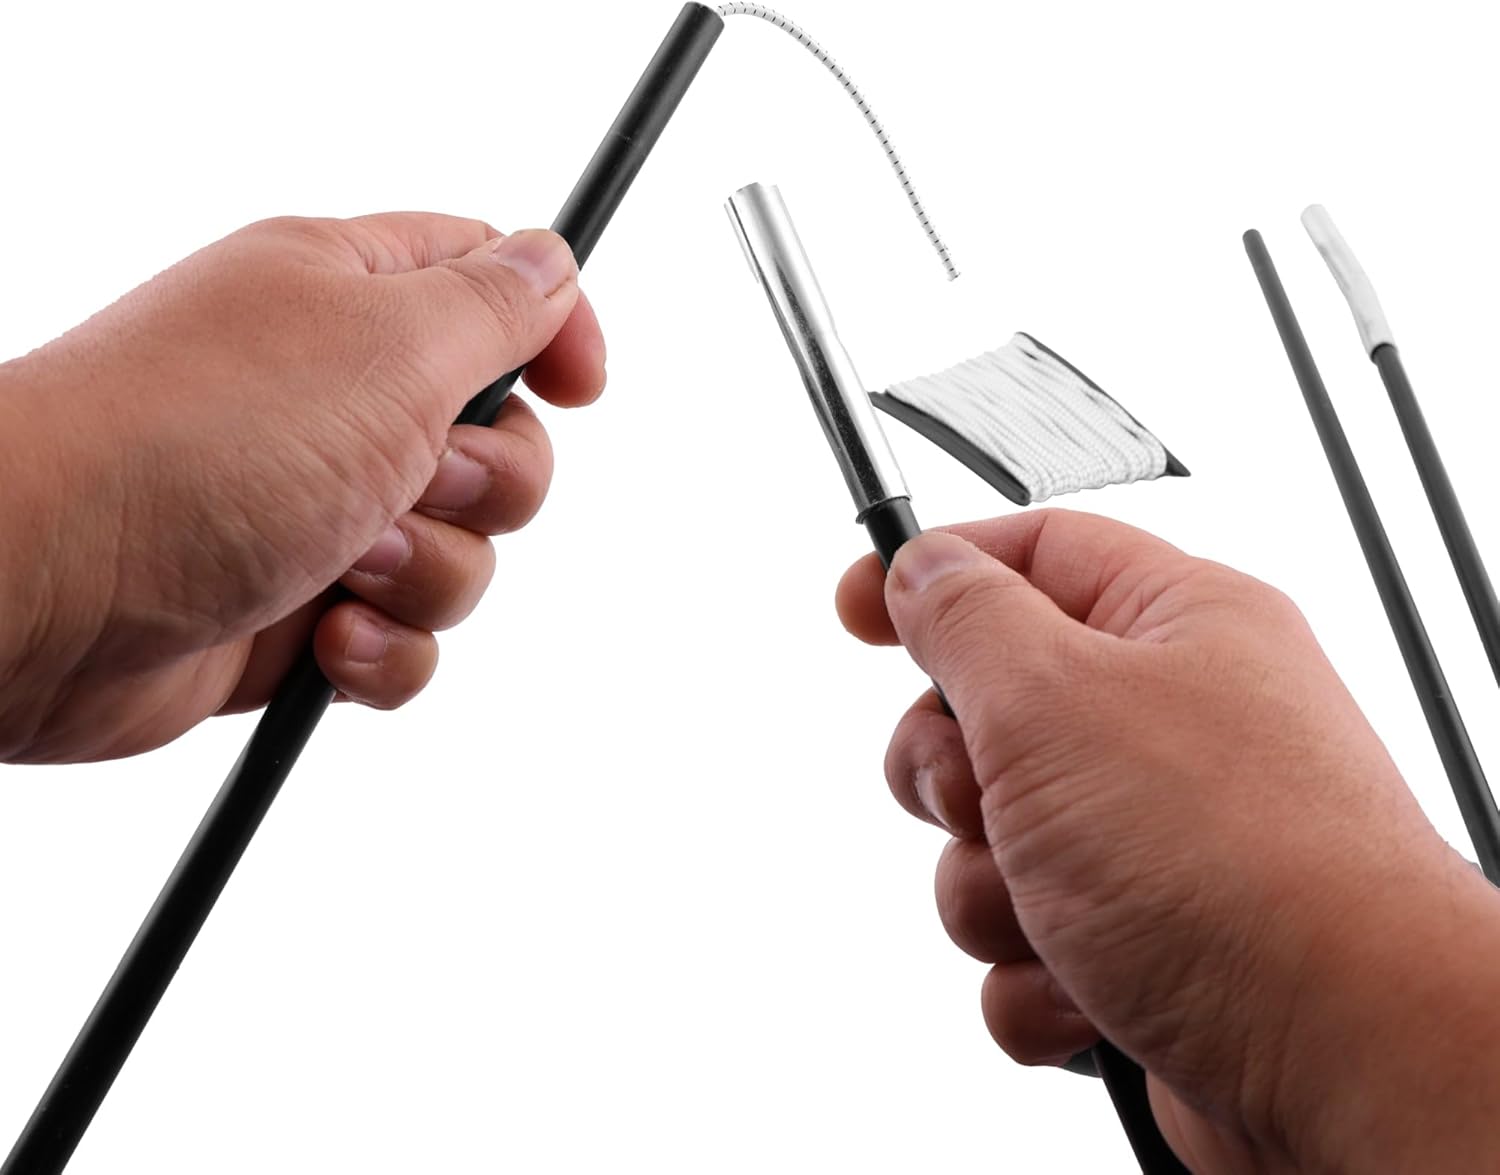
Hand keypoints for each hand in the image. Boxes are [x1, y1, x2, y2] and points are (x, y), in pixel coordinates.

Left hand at [0, 213, 603, 763]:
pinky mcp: (299, 606)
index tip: (582, 387)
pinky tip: (325, 638)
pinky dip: (384, 649)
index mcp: (349, 300)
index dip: (553, 335)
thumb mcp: (388, 345)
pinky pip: (405, 638)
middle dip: (488, 487)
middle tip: (416, 480)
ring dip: (428, 574)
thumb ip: (495, 306)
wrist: (47, 587)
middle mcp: (336, 399)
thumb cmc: (194, 444)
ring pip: (461, 553)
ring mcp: (317, 506)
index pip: (489, 288)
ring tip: (345, 564)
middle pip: (497, 443)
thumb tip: (553, 265)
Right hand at [837, 509, 1499, 1171]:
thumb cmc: (1235, 867)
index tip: (856, 606)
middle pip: (989, 712)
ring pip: (991, 843)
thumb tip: (922, 568)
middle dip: (954, 776)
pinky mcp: (1143, 946)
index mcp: (1177, 627)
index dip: (932, 572)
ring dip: (992, 890)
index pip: (1033, 555)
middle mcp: (1171, 728)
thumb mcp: (1055, 696)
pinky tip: (1091, 988)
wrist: (1343, 1057)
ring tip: (1062, 912)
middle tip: (989, 795)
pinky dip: (1034, 976)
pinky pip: (1023, 945)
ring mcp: (1157, 844)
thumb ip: (964, 617)